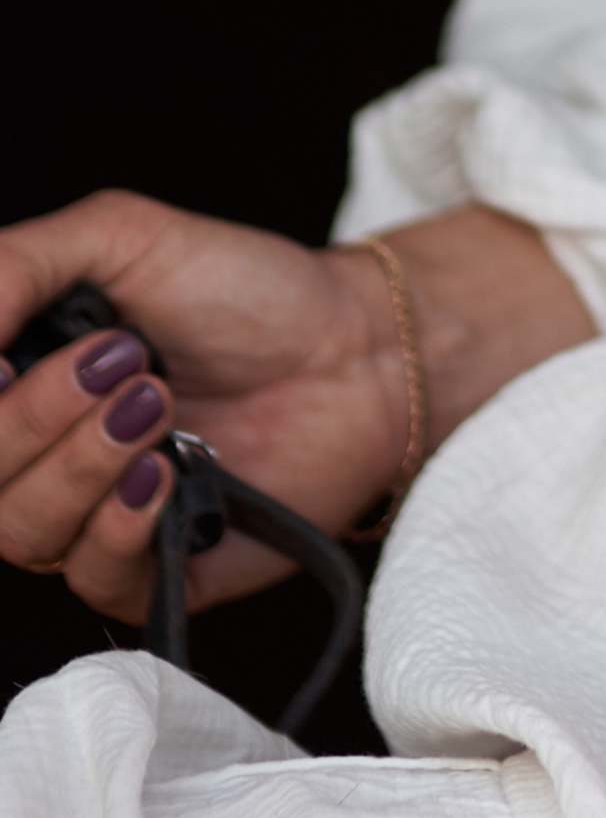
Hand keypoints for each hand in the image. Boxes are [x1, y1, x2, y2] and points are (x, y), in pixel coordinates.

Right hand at [0, 191, 591, 626]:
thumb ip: (13, 265)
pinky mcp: (153, 572)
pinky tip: (167, 475)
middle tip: (127, 364)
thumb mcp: (119, 237)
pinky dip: (119, 525)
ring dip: (84, 464)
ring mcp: (92, 517)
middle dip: (35, 419)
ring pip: (21, 532)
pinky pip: (91, 579)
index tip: (11, 362)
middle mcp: (42, 455)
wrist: (359, 348)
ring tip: (160, 404)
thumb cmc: (243, 288)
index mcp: (24, 383)